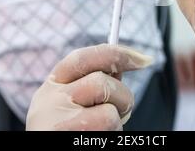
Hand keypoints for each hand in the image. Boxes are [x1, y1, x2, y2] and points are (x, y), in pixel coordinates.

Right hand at [26, 44, 152, 129]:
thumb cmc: (71, 130)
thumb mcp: (74, 104)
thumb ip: (93, 84)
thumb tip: (125, 63)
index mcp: (53, 85)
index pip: (84, 58)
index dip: (118, 54)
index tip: (144, 59)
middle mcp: (49, 100)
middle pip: (101, 82)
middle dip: (123, 96)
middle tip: (124, 111)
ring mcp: (57, 122)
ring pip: (109, 111)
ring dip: (118, 122)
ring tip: (105, 131)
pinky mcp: (68, 137)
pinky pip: (107, 129)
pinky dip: (112, 136)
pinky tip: (98, 140)